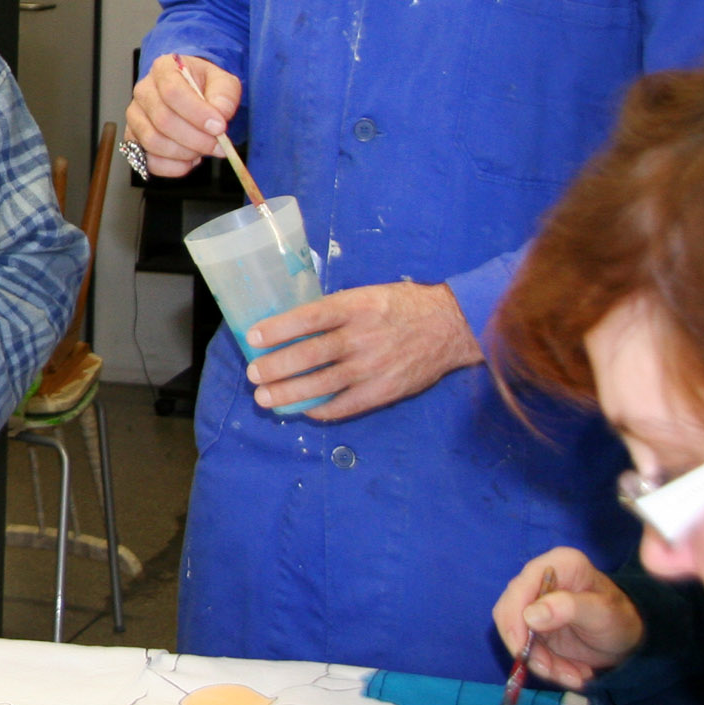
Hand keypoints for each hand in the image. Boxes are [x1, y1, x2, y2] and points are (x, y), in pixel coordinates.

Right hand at [123, 54, 240, 178]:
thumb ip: (225, 95)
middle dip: (195, 139)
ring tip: (203, 150)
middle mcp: (143, 91)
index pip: (172, 92)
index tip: (219, 127)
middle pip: (162, 120)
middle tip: (218, 146)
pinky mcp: (134, 139)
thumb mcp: (223, 81)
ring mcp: (135, 116)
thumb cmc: (204, 85)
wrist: (193, 93)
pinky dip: (173, 167)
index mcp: (163, 69)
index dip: (196, 113)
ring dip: (184, 153)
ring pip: (153, 142)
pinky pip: (148, 161)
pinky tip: (190, 160)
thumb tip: (220, 114)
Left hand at [243, 280, 481, 419]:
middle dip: (275, 367)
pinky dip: (321, 409)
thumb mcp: (367, 295)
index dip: (278, 328)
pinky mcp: (384, 390)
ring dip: (289, 393)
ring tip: (264, 398)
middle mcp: (361, 337)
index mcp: (354, 307)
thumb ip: (336, 310)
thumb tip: (294, 325)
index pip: (308, 318)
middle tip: (253, 374)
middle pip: (309, 355)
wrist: (450, 326)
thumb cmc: (401, 306)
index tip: (253, 337)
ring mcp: (372, 367)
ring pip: (322, 384)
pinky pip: (345, 405)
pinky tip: (303, 409)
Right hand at [495, 547, 645, 689]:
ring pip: (516, 636)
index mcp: (557, 564)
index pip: (520, 588)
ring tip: (574, 676)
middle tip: (550, 671)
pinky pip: (527, 649)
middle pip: (510, 613)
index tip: (523, 649)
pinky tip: (573, 674)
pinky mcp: (534, 626)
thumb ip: (568, 608)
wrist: (628, 638)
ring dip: (541, 662)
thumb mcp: (602, 612)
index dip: (514, 619)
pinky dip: (547, 667)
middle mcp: (539, 580)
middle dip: (529, 648)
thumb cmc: (621, 617)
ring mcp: (534, 604)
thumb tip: (529, 615)